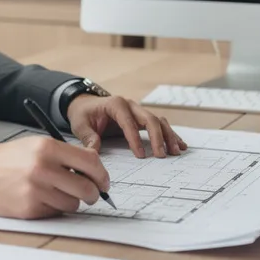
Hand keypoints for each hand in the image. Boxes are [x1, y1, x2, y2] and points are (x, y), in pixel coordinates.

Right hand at [0, 136, 110, 218]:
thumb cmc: (6, 159)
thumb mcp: (35, 145)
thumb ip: (64, 155)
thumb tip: (95, 170)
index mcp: (47, 148)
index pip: (91, 162)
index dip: (102, 175)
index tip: (103, 182)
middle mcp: (42, 168)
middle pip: (87, 188)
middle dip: (93, 194)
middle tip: (91, 194)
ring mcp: (35, 190)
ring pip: (73, 204)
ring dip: (71, 202)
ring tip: (56, 193)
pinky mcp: (28, 209)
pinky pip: (55, 213)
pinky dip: (53, 209)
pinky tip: (39, 199)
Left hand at [66, 93, 186, 157]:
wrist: (85, 105)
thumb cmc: (83, 114)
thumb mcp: (80, 125)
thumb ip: (88, 137)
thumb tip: (94, 151)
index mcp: (115, 104)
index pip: (128, 122)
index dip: (135, 139)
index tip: (141, 156)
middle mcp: (130, 105)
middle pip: (149, 119)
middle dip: (157, 137)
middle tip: (161, 155)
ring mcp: (138, 110)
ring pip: (158, 121)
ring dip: (168, 136)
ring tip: (176, 151)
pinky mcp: (141, 118)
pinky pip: (159, 124)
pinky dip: (169, 134)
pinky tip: (179, 144)